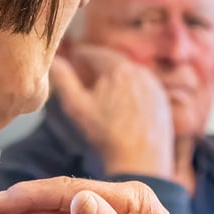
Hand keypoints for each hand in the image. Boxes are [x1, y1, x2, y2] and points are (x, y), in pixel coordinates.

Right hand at [53, 45, 172, 177]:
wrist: (140, 160)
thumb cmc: (106, 134)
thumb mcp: (77, 107)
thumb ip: (64, 80)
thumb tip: (52, 60)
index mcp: (118, 69)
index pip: (96, 53)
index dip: (82, 55)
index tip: (74, 57)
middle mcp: (140, 71)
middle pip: (114, 62)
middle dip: (100, 66)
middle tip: (87, 71)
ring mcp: (154, 85)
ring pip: (130, 74)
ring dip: (116, 77)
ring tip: (103, 88)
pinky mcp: (162, 98)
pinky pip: (143, 86)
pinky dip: (131, 89)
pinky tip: (122, 103)